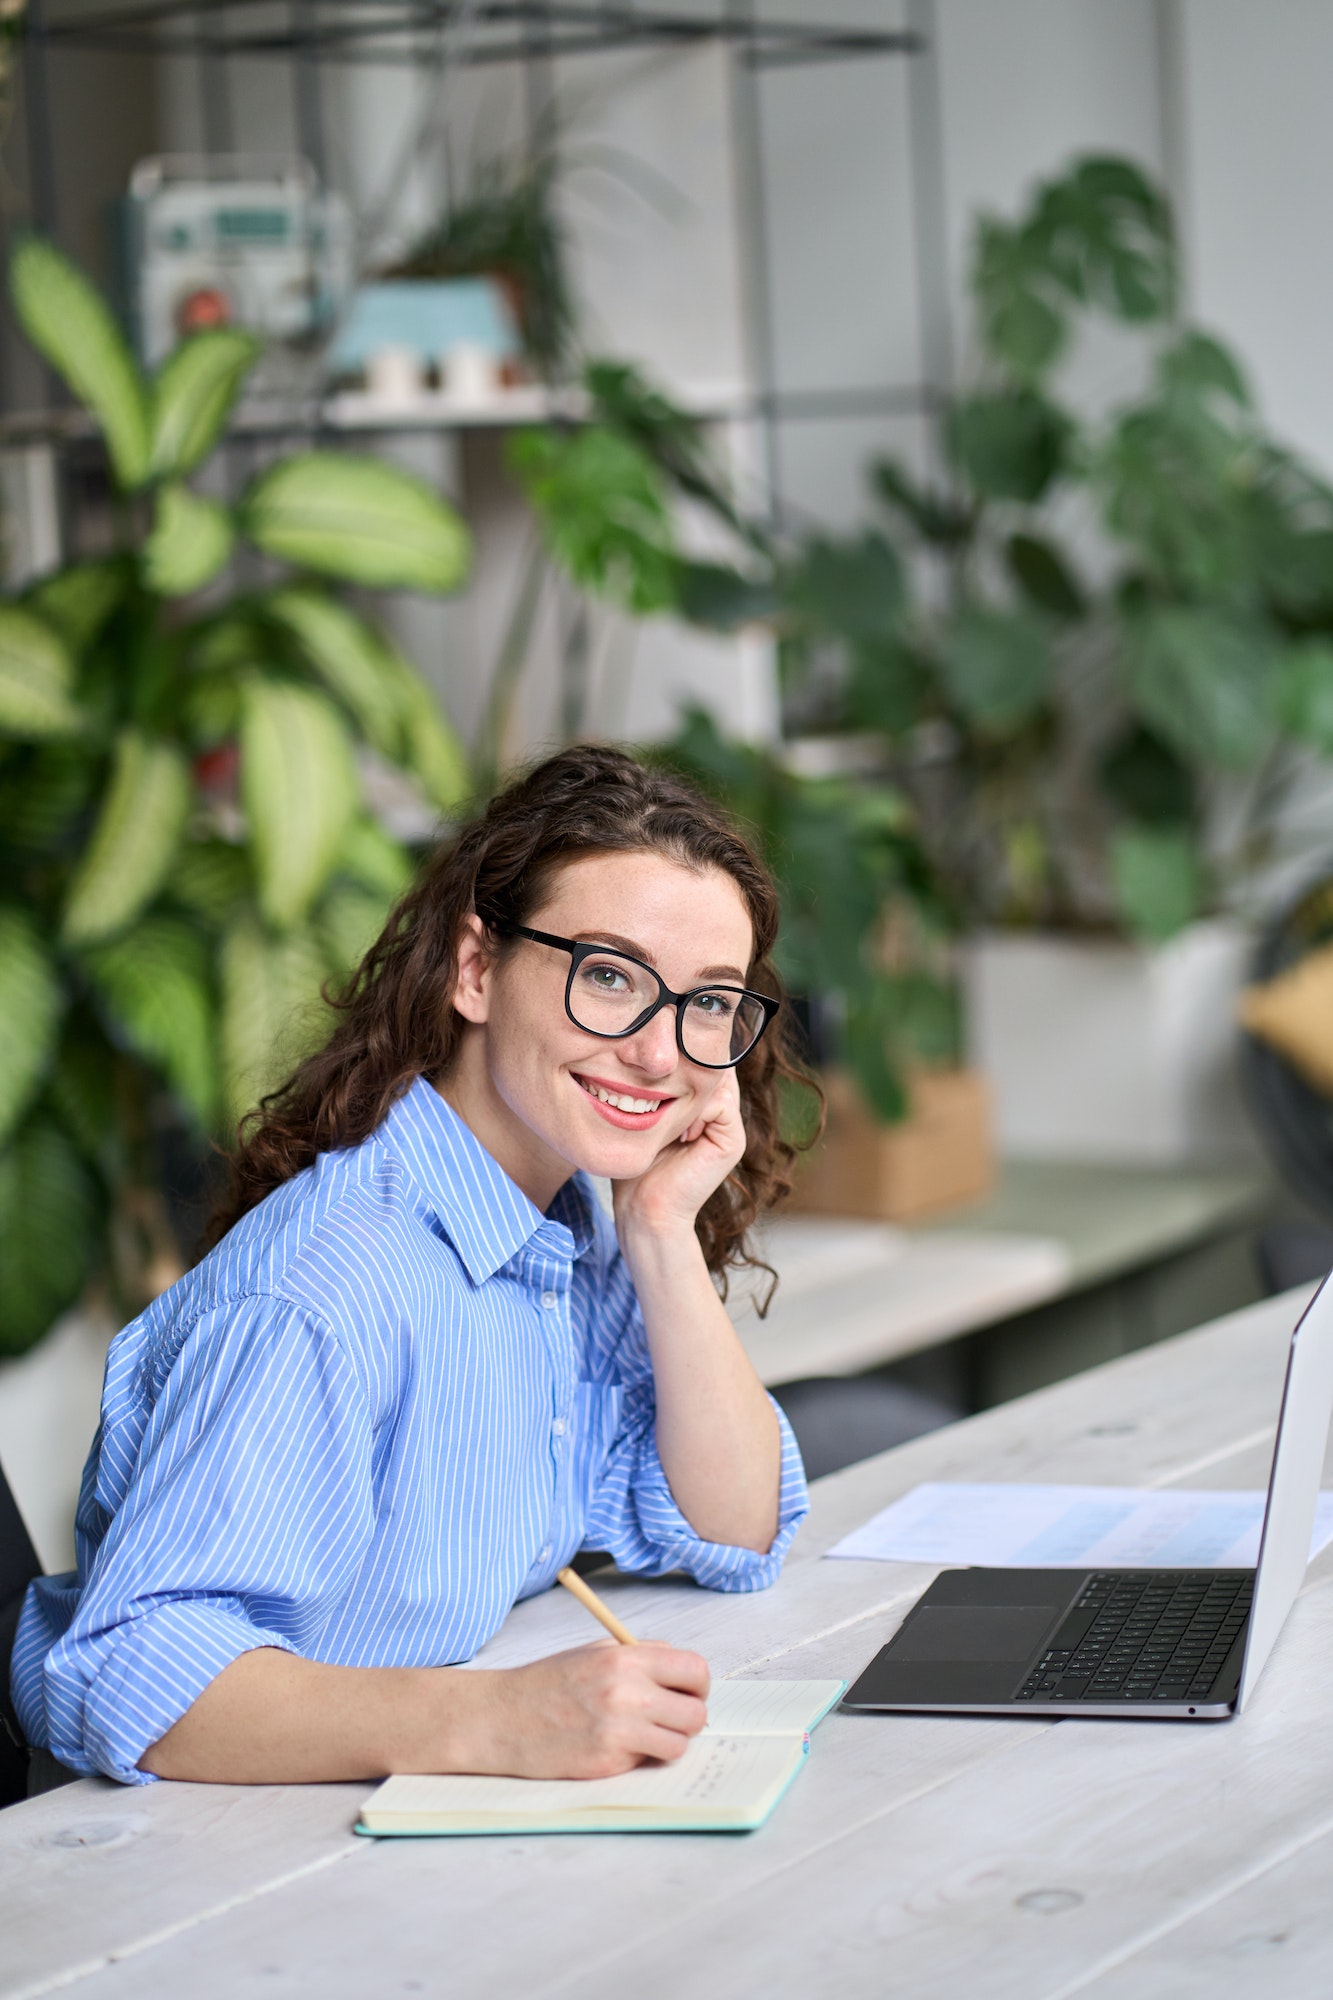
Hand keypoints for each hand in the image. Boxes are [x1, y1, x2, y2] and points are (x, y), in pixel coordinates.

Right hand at [473, 1642, 709, 1779]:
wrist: (501, 1717)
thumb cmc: (546, 1683)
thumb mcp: (594, 1652)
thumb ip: (639, 1656)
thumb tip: (680, 1669)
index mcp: (625, 1659)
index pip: (694, 1669)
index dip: (698, 1684)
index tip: (688, 1692)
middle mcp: (627, 1693)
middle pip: (696, 1713)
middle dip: (689, 1718)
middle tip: (671, 1719)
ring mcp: (618, 1731)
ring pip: (679, 1744)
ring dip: (669, 1743)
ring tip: (645, 1736)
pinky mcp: (607, 1762)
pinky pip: (647, 1763)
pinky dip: (641, 1759)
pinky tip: (617, 1748)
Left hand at [613, 1069, 745, 1244]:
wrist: (645, 1208)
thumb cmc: (637, 1162)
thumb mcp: (644, 1114)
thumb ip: (657, 1085)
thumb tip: (653, 1052)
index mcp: (703, 1103)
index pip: (702, 1060)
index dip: (682, 1056)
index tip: (656, 1068)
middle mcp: (722, 1112)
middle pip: (712, 1066)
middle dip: (686, 1066)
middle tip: (661, 1082)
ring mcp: (730, 1127)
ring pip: (717, 1081)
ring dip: (689, 1088)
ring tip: (666, 1111)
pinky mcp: (733, 1142)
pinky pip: (720, 1104)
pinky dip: (696, 1109)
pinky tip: (679, 1131)